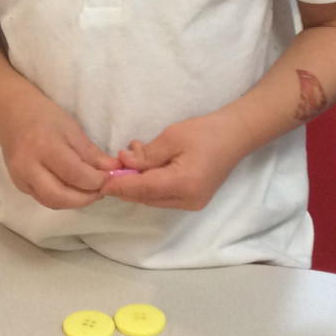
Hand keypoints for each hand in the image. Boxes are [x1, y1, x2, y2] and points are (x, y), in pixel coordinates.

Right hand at [0, 99, 120, 210]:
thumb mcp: (72, 129)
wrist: (12, 115)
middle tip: (101, 190)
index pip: (74, 173)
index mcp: (44, 147)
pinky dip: (62, 199)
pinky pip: (44, 199)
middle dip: (85, 198)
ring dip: (75, 202)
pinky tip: (73, 190)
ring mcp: (21, 178)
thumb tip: (113, 170)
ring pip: (52, 202)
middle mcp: (29, 167)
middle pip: (60, 196)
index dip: (96, 180)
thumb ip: (92, 153)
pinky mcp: (19, 185)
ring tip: (89, 191)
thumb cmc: (44, 116)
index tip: (109, 177)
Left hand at [101, 111, 250, 210]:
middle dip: (125, 183)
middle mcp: (187, 200)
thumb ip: (147, 154)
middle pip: (145, 198)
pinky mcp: (192, 201)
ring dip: (136, 183)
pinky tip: (145, 167)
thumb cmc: (205, 132)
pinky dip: (149, 185)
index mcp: (184, 184)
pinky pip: (162, 197)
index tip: (100, 179)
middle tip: (113, 164)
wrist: (235, 136)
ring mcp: (191, 204)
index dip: (119, 185)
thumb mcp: (172, 137)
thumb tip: (123, 163)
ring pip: (151, 199)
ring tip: (131, 160)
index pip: (142, 189)